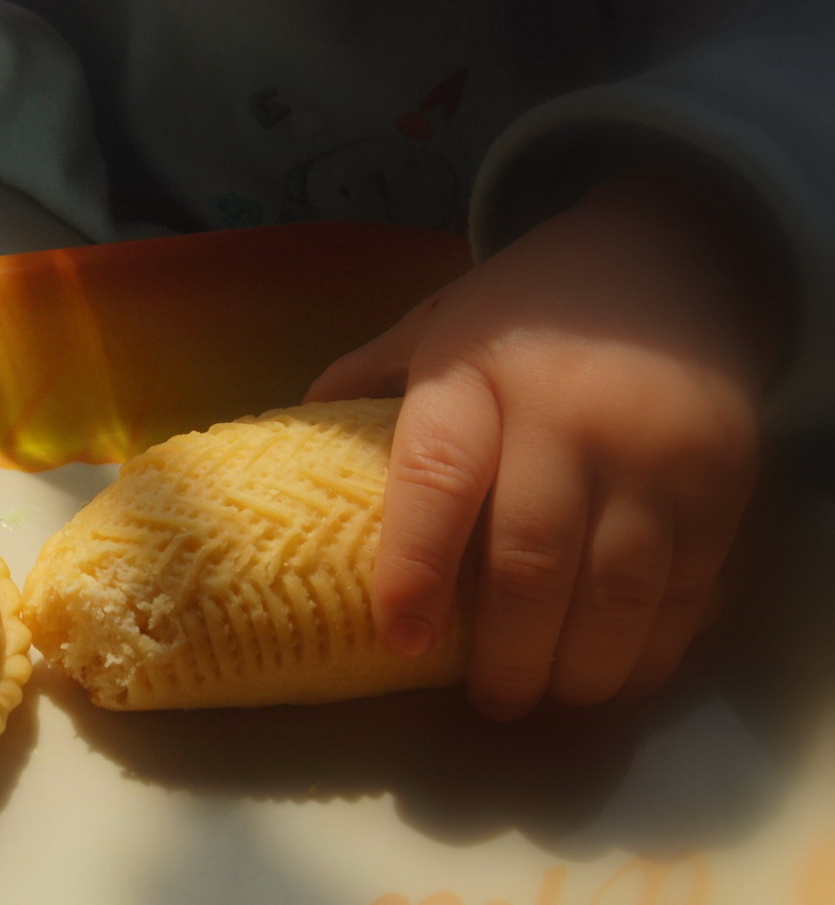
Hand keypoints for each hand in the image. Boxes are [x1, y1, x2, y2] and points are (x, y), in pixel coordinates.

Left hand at [308, 172, 777, 718]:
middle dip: (509, 649)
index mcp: (474, 375)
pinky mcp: (723, 477)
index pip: (437, 480)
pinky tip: (621, 669)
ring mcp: (654, 449)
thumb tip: (285, 442)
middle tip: (492, 701)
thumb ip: (370, 379)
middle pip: (533, 556)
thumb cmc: (527, 308)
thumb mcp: (437, 323)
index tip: (402, 638)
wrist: (672, 259)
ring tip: (554, 698)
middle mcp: (568, 413)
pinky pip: (687, 582)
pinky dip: (654, 643)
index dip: (416, 569)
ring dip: (584, 663)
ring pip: (619, 587)